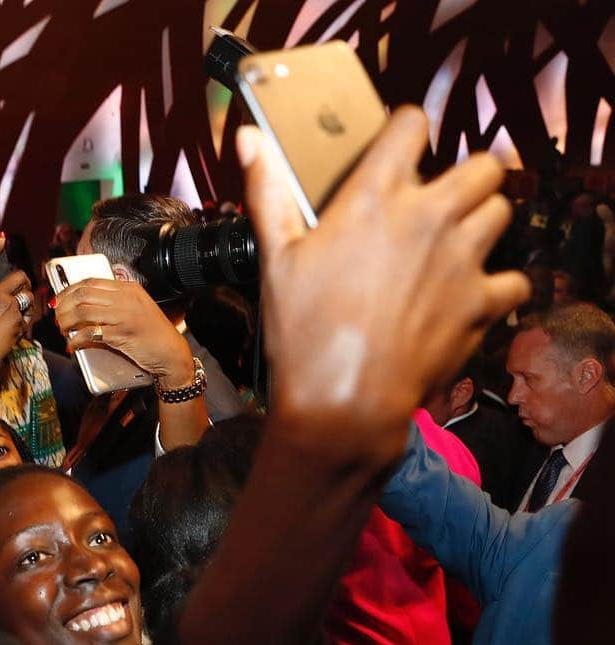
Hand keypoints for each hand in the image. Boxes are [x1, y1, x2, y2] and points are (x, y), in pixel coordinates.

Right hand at [0, 235, 30, 383]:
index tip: (1, 237)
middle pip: (19, 276)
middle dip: (25, 281)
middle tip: (24, 289)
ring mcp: (7, 306)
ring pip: (27, 296)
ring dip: (27, 304)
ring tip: (17, 316)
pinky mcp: (17, 319)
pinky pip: (28, 316)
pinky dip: (24, 323)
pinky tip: (13, 332)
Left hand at [53, 279, 193, 386]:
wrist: (171, 353)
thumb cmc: (153, 334)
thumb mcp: (135, 309)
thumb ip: (113, 303)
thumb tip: (82, 306)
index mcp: (128, 288)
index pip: (90, 282)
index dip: (69, 290)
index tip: (58, 300)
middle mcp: (125, 298)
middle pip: (83, 294)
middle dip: (64, 306)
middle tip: (57, 317)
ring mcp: (124, 315)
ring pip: (83, 312)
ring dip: (66, 322)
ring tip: (63, 330)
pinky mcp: (122, 334)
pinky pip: (91, 333)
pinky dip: (77, 340)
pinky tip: (73, 345)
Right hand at [239, 106, 527, 457]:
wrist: (343, 397)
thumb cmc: (303, 329)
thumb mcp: (275, 257)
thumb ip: (269, 191)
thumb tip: (250, 139)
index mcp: (373, 198)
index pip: (411, 125)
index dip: (407, 127)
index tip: (400, 142)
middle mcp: (427, 218)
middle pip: (481, 165)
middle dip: (466, 172)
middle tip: (443, 195)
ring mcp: (461, 260)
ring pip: (502, 210)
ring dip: (484, 217)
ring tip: (459, 237)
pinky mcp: (481, 303)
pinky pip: (515, 279)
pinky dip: (500, 284)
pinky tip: (474, 293)